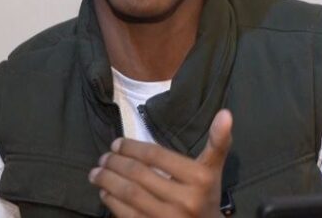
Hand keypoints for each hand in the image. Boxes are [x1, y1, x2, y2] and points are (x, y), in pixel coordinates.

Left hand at [89, 109, 232, 217]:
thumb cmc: (206, 196)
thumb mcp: (214, 169)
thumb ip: (218, 141)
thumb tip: (225, 113)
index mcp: (200, 179)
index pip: (156, 156)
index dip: (132, 147)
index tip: (116, 143)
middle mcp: (185, 200)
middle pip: (139, 175)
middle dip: (116, 163)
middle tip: (104, 156)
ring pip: (129, 194)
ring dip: (108, 181)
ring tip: (96, 172)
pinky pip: (127, 215)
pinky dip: (111, 202)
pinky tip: (105, 192)